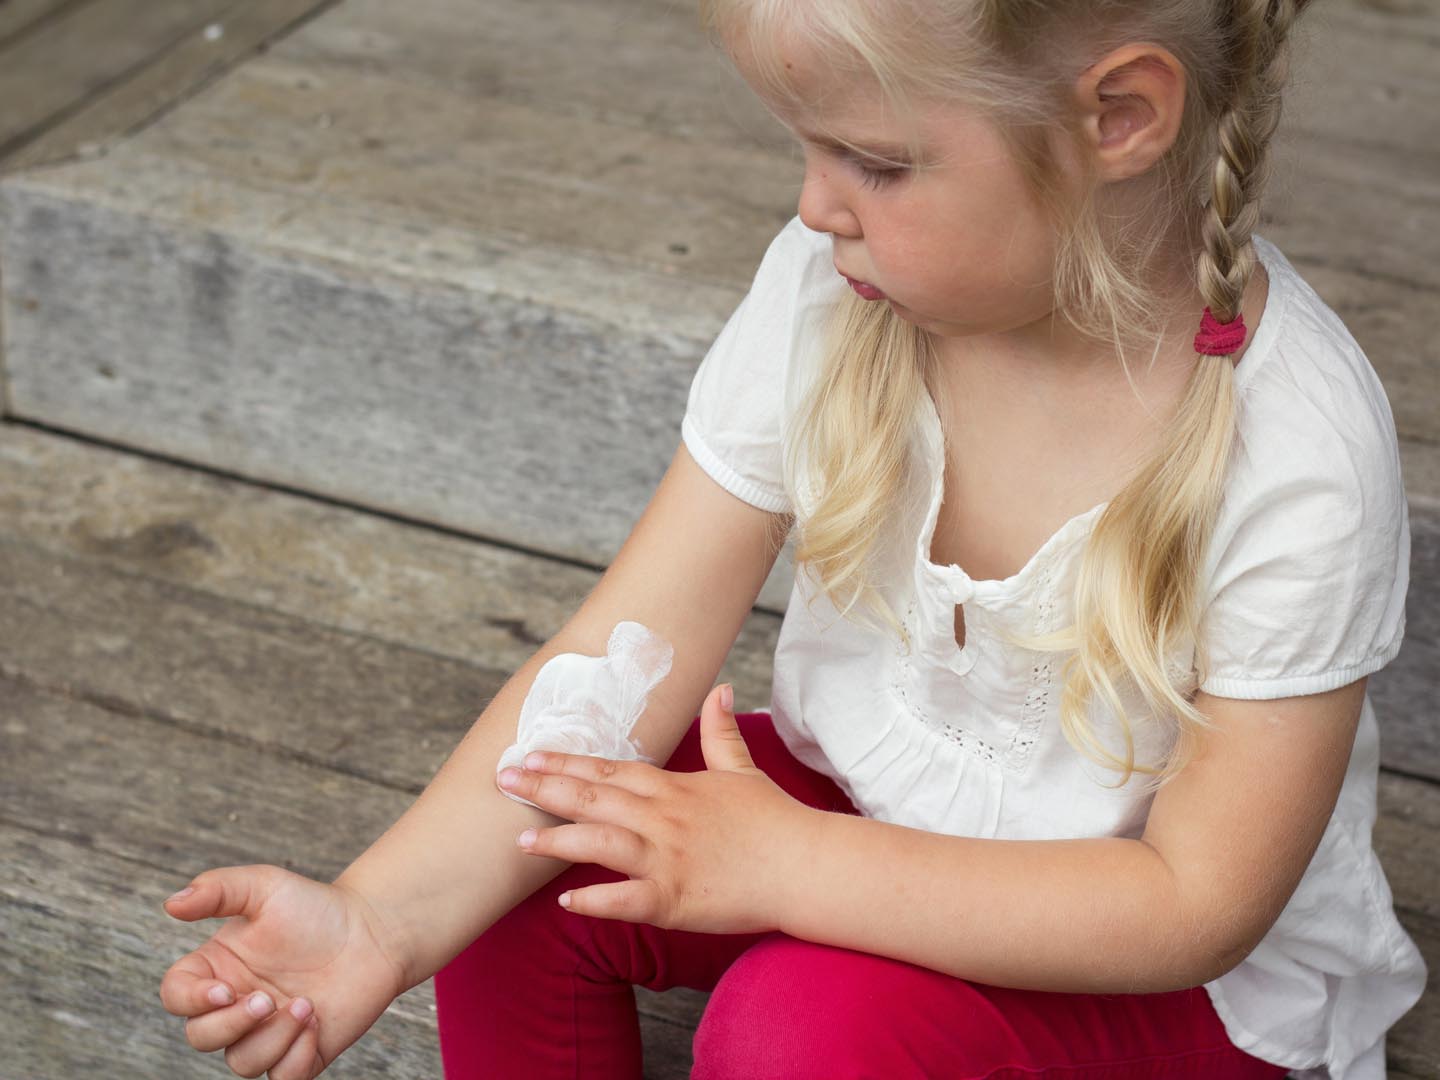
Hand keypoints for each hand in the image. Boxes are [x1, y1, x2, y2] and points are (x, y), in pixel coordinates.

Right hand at [158, 865, 408, 1078]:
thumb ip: (218, 889)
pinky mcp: (302, 1052)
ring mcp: (268, 1032)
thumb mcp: (265, 886)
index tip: (224, 990)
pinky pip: (283, 1078)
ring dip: (271, 1039)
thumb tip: (171, 903)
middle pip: (202, 1037)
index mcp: (219, 969)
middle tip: (267, 998)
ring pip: (242, 1062)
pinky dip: (295, 1059)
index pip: (176, 996)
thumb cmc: (316, 907)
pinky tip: (317, 1024)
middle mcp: (237, 1005)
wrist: (374, 930)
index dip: (189, 1001)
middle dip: (231, 1024)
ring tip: (306, 1005)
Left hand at [498, 684, 821, 934]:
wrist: (805, 865)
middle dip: (545, 787)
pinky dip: (595, 901)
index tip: (530, 753)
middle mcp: (664, 818)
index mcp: (674, 788)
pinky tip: (566, 903)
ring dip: (559, 840)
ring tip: (521, 838)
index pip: (610, 768)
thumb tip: (720, 689)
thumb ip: (720, 731)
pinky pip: (627, 900)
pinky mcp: (676, 899)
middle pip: (595, 797)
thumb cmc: (773, 820)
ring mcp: (668, 858)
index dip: (568, 760)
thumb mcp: (742, 769)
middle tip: (503, 778)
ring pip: (601, 844)